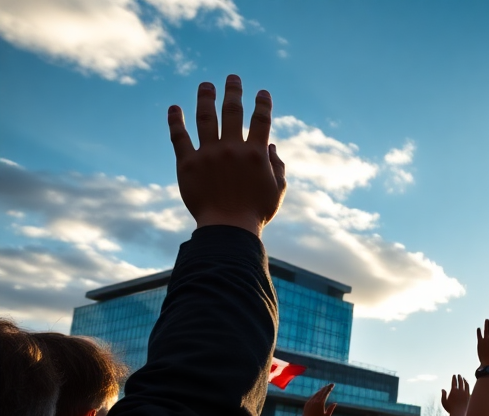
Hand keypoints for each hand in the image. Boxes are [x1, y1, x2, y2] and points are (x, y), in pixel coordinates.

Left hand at [168, 75, 285, 236]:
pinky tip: (175, 108)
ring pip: (206, 117)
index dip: (263, 103)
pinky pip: (179, 137)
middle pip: (233, 111)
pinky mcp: (187, 163)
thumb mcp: (277, 190)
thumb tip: (271, 146)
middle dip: (234, 91)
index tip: (262, 92)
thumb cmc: (256, 212)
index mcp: (255, 154)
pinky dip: (175, 121)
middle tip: (233, 78)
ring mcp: (208, 154)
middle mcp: (232, 148)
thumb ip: (277, 166)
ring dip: (206, 97)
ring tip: (206, 85)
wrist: (227, 229)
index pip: (261, 121)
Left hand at [302, 383, 336, 415]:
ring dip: (321, 390)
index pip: (325, 393)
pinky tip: (319, 393)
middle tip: (331, 384)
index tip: (333, 385)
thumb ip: (331, 409)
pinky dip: (317, 394)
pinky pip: (313, 396)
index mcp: (320, 403)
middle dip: (326, 387)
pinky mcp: (307, 403)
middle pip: (321, 392)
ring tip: (325, 387)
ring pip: (317, 393)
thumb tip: (335, 403)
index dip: (329, 388)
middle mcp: (315, 401)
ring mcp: (310, 401)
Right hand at [441, 375, 470, 413]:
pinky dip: (468, 385)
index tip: (454, 375)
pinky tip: (467, 385)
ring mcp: (465, 393)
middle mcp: (460, 391)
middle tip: (459, 375)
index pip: (454, 382)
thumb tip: (443, 389)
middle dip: (459, 378)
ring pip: (466, 384)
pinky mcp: (469, 396)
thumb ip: (443, 395)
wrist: (459, 413)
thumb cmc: (450, 408)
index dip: (454, 378)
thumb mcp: (444, 402)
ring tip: (464, 379)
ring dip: (464, 380)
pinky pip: (469, 389)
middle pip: (460, 382)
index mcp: (454, 391)